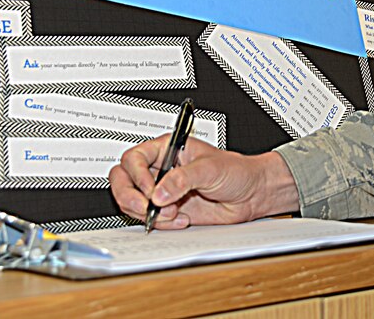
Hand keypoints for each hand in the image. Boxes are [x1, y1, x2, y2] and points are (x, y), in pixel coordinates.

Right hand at [109, 136, 299, 228]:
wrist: (251, 194)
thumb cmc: (236, 171)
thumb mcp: (210, 168)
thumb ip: (183, 179)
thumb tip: (159, 192)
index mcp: (167, 149)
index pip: (133, 158)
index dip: (137, 175)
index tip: (152, 190)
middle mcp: (160, 169)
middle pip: (122, 180)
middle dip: (130, 196)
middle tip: (148, 207)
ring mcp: (162, 191)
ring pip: (132, 202)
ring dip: (148, 213)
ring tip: (173, 212)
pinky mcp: (167, 210)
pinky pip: (149, 219)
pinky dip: (160, 223)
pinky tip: (180, 219)